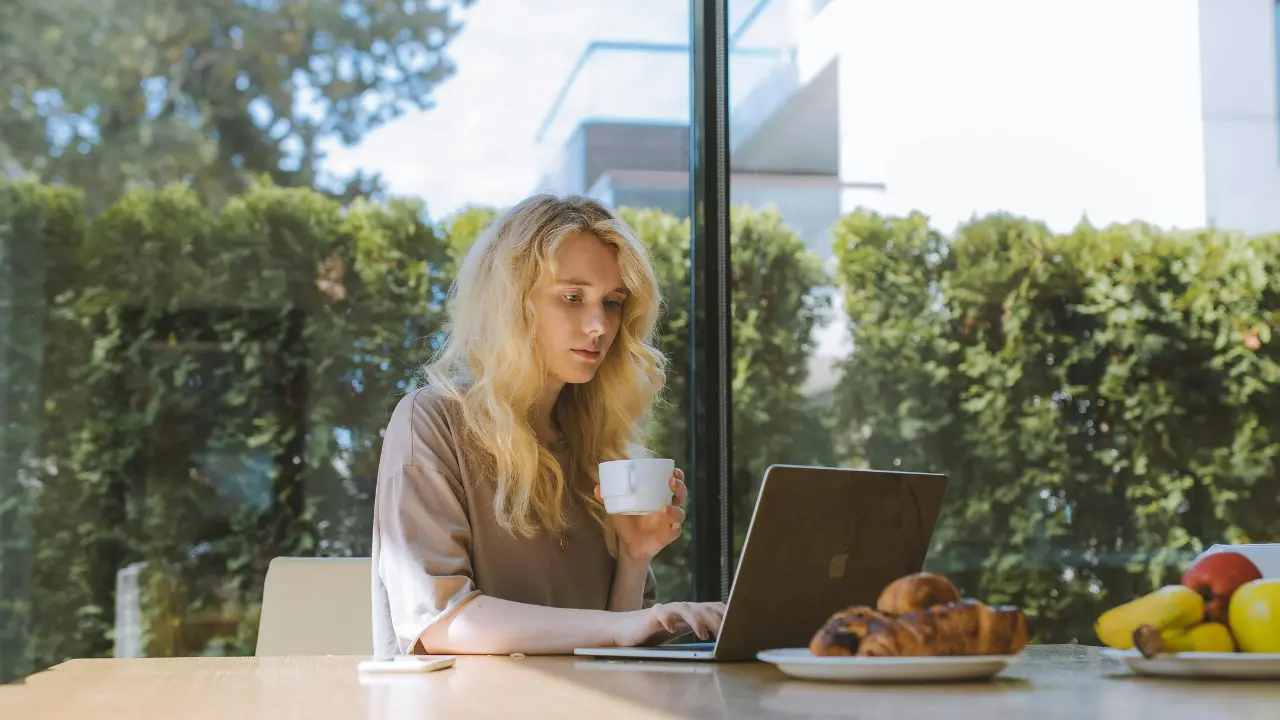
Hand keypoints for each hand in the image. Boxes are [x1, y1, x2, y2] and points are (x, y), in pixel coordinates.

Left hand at [595, 469, 686, 561]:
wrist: (628, 545)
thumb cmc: (626, 522)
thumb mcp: (617, 508)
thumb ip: (608, 498)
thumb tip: (597, 487)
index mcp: (658, 497)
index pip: (674, 483)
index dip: (677, 475)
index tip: (673, 470)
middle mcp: (667, 507)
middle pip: (681, 495)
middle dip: (680, 487)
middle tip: (671, 482)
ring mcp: (668, 522)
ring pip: (680, 513)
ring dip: (675, 509)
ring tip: (665, 508)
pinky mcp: (668, 536)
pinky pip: (676, 531)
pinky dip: (676, 529)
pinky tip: (672, 526)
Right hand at [613, 601, 727, 646]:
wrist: (625, 630)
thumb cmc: (654, 632)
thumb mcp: (680, 631)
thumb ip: (696, 629)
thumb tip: (720, 638)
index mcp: (690, 612)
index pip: (713, 607)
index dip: (726, 614)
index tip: (738, 626)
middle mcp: (680, 608)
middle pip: (703, 607)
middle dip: (716, 620)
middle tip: (725, 636)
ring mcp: (666, 610)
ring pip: (685, 607)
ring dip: (697, 620)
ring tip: (703, 635)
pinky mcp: (651, 615)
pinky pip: (661, 612)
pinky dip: (667, 619)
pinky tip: (671, 629)